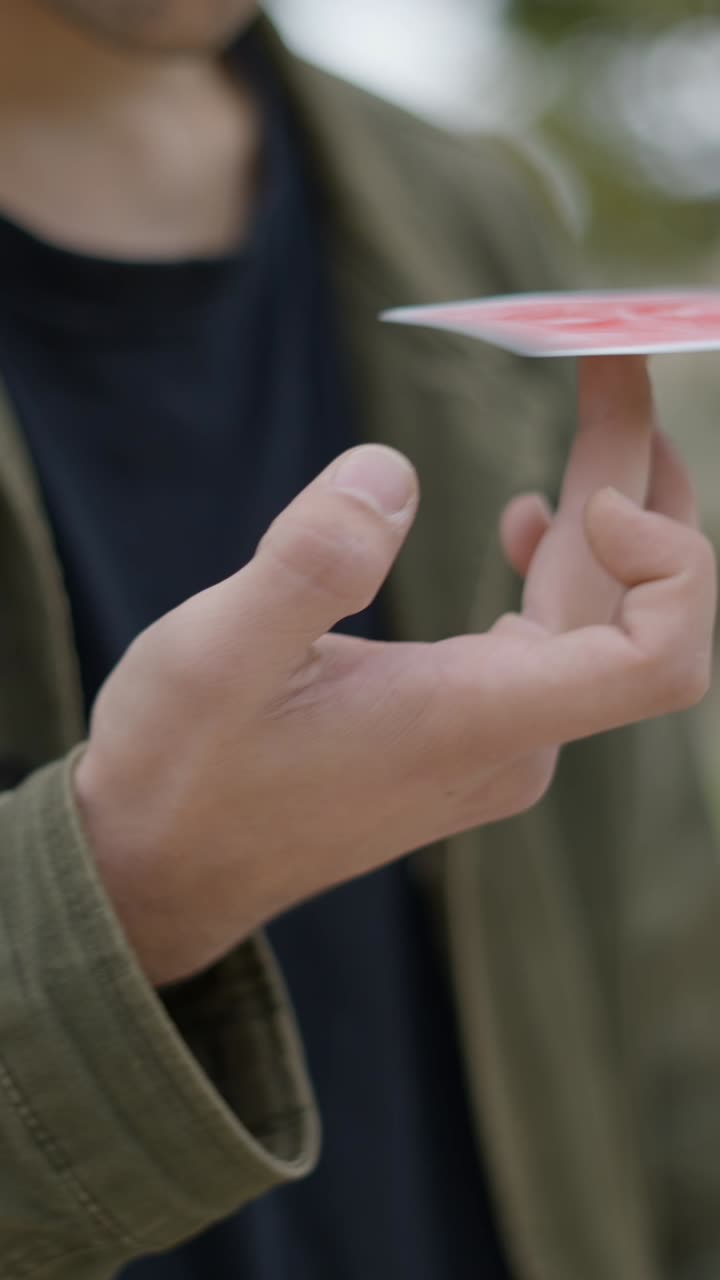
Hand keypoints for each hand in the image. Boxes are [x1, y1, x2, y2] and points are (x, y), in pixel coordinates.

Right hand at [74, 357, 715, 984]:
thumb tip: (391, 472)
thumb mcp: (216, 657)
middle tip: (612, 366)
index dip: (673, 563)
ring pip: (591, 623)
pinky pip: (549, 645)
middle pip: (632, 610)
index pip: (659, 659)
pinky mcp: (465, 739)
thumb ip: (309, 563)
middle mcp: (511, 741)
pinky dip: (556, 571)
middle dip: (632, 479)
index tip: (597, 490)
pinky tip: (524, 526)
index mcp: (475, 720)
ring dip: (603, 517)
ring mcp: (494, 745)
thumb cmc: (184, 773)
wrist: (167, 868)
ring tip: (597, 416)